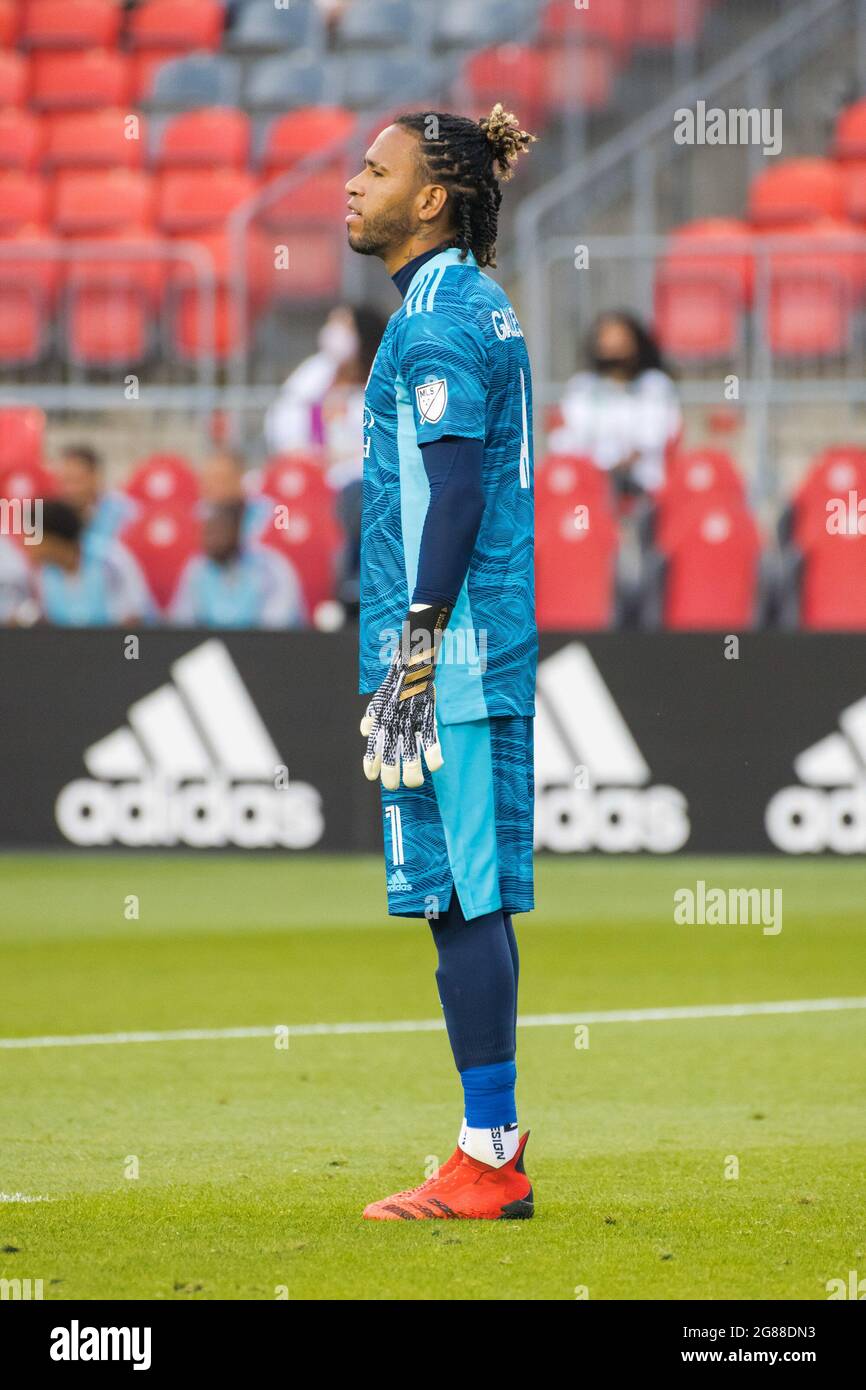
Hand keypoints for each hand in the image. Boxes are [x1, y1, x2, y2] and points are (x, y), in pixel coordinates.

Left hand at [360, 603, 448, 788]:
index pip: (374, 739)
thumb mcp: (382, 691)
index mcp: (383, 709)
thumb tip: (365, 730)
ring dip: (412, 766)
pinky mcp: (429, 705)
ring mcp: (411, 709)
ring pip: (410, 743)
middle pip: (390, 746)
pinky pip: (432, 731)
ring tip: (415, 783)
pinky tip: (437, 766)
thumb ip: (374, 712)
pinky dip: (434, 748)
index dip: (371, 758)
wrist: (415, 647)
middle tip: (393, 786)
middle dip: (390, 768)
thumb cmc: (400, 672)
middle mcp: (394, 712)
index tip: (370, 776)